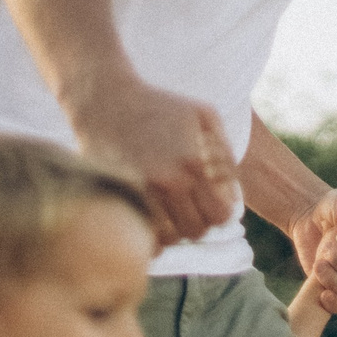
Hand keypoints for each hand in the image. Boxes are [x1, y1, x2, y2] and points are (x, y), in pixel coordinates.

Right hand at [69, 78, 236, 243]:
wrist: (103, 99)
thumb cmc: (158, 104)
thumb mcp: (203, 115)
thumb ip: (226, 152)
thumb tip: (233, 191)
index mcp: (191, 164)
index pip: (219, 215)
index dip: (221, 212)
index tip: (214, 202)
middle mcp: (167, 182)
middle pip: (195, 231)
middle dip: (198, 221)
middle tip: (191, 206)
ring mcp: (140, 191)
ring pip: (169, 238)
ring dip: (173, 229)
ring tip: (170, 211)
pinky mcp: (117, 196)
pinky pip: (141, 235)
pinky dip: (150, 234)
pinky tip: (151, 217)